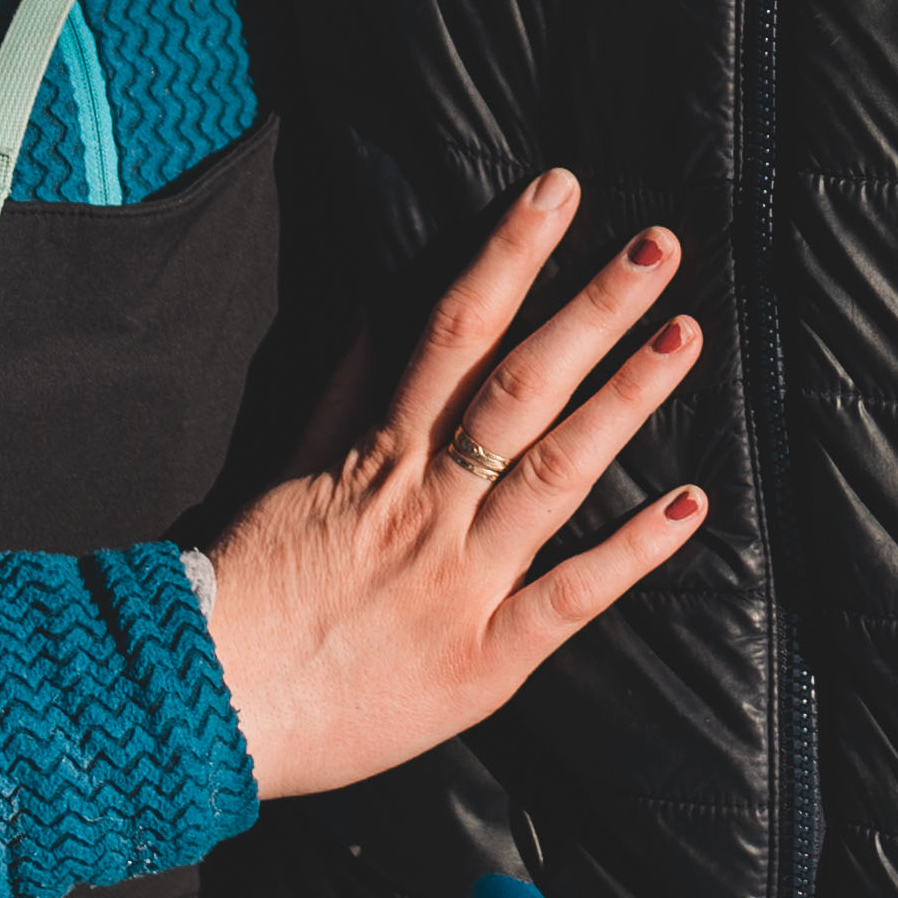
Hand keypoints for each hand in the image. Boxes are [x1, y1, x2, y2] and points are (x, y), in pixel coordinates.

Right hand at [188, 174, 712, 802]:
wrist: (206, 706)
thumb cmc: (245, 592)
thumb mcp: (287, 474)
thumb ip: (342, 397)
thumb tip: (378, 314)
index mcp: (380, 455)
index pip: (454, 329)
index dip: (510, 253)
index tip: (559, 191)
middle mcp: (428, 505)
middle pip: (520, 386)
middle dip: (592, 309)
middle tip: (659, 246)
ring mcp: (461, 580)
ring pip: (556, 472)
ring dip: (626, 400)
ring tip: (685, 336)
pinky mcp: (484, 660)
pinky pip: (570, 596)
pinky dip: (634, 551)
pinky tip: (691, 503)